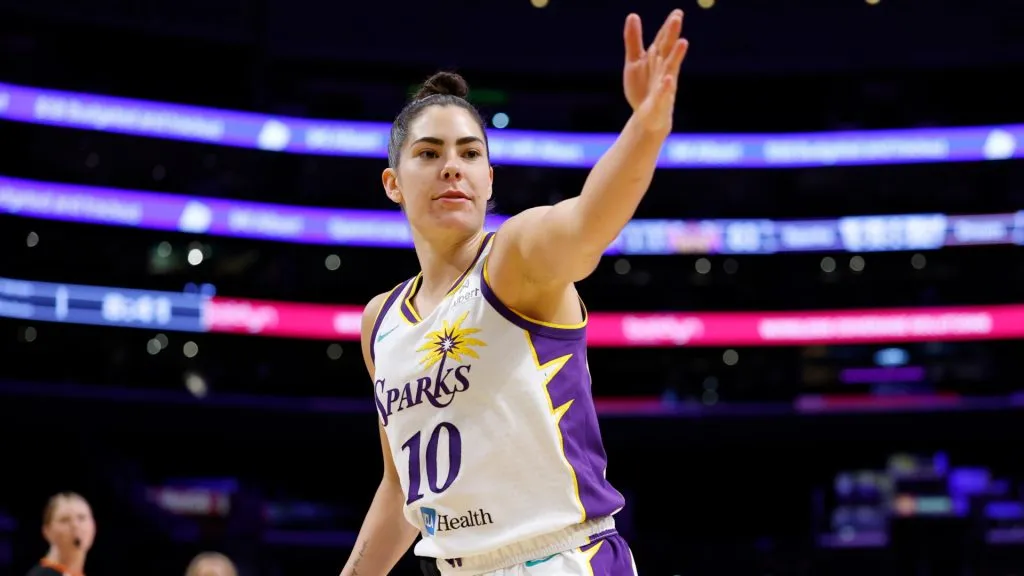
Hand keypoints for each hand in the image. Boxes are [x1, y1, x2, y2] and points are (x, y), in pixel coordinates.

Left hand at [622, 10, 688, 133]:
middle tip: (678, 17)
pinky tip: (668, 79)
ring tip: (683, 42)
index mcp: (657, 58)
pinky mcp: (660, 101)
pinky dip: (666, 87)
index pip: (662, 39)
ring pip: (670, 68)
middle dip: (672, 34)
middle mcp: (663, 69)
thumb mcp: (634, 62)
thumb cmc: (643, 88)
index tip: (677, 11)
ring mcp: (664, 85)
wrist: (647, 118)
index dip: (668, 26)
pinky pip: (664, 94)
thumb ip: (634, 40)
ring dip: (676, 56)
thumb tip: (633, 15)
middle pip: (667, 49)